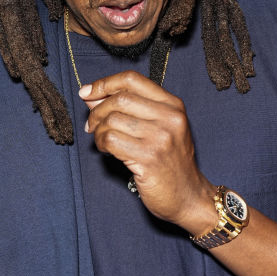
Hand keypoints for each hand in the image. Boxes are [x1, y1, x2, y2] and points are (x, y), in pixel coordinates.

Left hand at [80, 71, 213, 231]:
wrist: (188, 196)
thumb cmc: (169, 162)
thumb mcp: (157, 128)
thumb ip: (127, 109)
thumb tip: (89, 95)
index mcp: (173, 105)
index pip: (132, 79)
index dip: (105, 83)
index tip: (88, 92)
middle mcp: (170, 118)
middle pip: (120, 99)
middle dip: (97, 111)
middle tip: (92, 125)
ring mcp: (161, 138)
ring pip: (112, 120)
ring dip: (99, 131)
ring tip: (103, 141)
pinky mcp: (149, 158)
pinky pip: (111, 140)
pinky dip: (101, 144)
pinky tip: (106, 150)